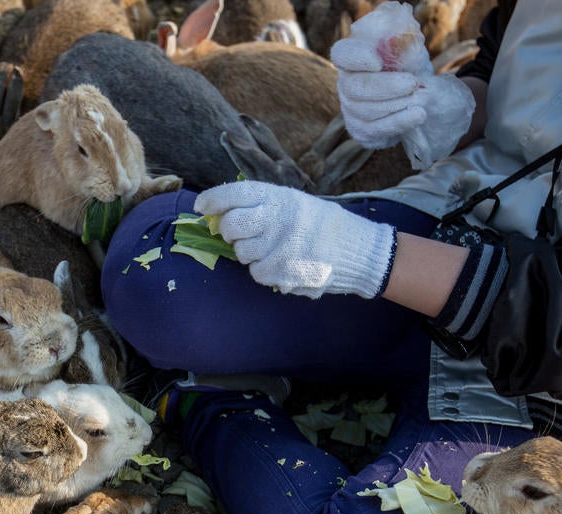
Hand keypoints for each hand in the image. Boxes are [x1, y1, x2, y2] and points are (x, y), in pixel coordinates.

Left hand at [194, 181, 396, 298]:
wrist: (359, 251)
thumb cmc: (322, 226)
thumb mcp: (297, 204)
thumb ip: (264, 206)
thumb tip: (221, 215)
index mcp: (282, 197)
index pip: (237, 193)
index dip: (214, 199)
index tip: (202, 206)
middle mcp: (280, 219)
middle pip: (231, 226)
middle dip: (229, 231)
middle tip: (238, 233)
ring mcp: (282, 246)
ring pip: (242, 253)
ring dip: (250, 253)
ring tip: (273, 248)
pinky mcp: (285, 271)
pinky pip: (256, 273)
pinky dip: (264, 270)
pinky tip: (282, 263)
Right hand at [331, 38, 473, 162]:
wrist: (418, 94)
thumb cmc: (410, 63)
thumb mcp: (412, 46)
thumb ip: (405, 42)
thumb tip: (397, 40)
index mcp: (352, 56)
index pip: (342, 54)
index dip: (357, 58)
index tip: (378, 62)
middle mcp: (345, 83)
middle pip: (354, 87)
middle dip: (386, 86)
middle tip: (413, 83)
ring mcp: (350, 109)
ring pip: (366, 110)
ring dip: (398, 104)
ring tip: (423, 96)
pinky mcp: (361, 131)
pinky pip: (376, 129)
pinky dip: (400, 121)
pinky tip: (419, 114)